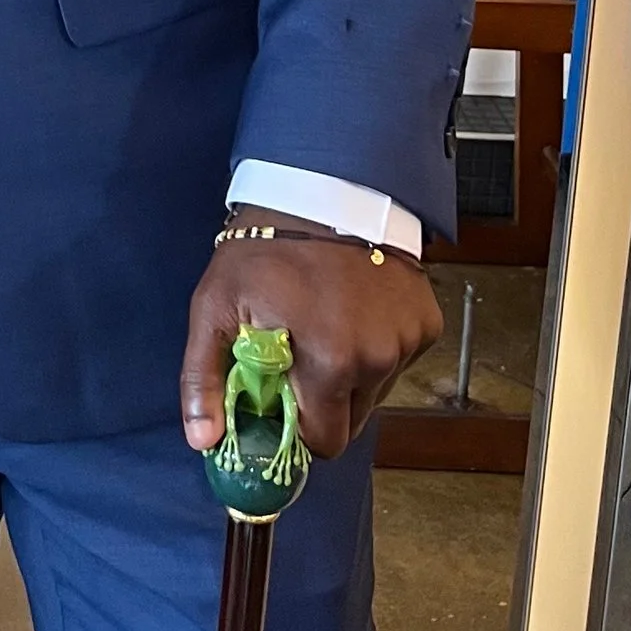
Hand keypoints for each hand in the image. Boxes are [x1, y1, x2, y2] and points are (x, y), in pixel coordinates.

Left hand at [181, 210, 442, 462]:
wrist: (321, 188)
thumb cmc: (263, 249)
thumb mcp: (215, 307)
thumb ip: (205, 378)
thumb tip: (202, 441)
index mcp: (330, 364)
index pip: (325, 442)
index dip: (300, 429)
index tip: (283, 401)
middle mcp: (378, 358)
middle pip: (352, 419)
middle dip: (324, 402)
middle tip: (299, 360)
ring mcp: (407, 340)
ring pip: (376, 390)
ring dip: (352, 374)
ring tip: (325, 328)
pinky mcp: (427, 322)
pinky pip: (399, 360)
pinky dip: (378, 347)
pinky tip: (354, 313)